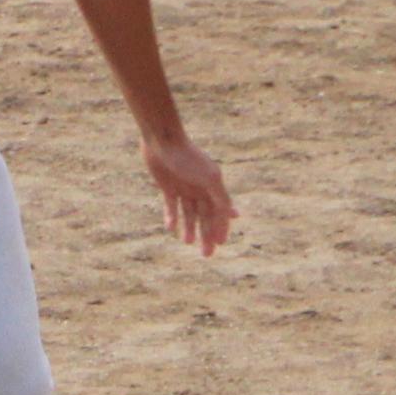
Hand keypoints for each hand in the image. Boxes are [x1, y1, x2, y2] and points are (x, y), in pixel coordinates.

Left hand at [142, 130, 233, 255]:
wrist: (162, 141)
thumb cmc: (188, 158)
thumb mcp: (209, 178)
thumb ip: (221, 196)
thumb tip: (233, 215)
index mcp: (213, 186)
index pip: (220, 212)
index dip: (221, 228)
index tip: (220, 243)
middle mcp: (200, 188)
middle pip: (205, 216)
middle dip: (207, 234)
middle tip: (206, 253)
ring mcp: (184, 188)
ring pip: (189, 213)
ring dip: (190, 228)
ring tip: (188, 242)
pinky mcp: (167, 186)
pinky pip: (171, 206)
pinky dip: (172, 217)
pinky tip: (171, 228)